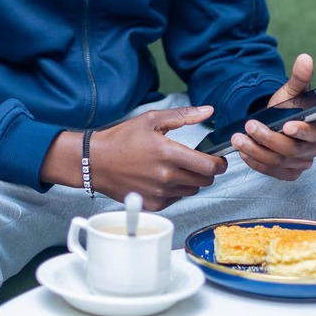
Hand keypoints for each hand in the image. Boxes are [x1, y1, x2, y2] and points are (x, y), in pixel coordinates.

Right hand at [41, 106, 226, 210]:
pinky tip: (164, 178)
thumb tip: (209, 111)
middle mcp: (167, 177)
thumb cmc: (122, 139)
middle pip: (205, 181)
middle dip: (206, 171)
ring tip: (177, 168)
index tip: (219, 159)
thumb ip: (183, 116)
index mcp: (169, 154)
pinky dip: (176, 190)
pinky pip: (176, 199)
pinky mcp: (153, 204)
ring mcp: (160, 193)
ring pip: (191, 190)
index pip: (209, 167)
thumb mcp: (151, 120)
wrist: (96, 162)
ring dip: (191, 180)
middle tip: (198, 161)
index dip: (220, 164)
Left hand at [229, 52, 315, 180]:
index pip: (312, 133)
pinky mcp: (288, 173)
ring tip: (238, 138)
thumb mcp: (291, 91)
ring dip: (256, 150)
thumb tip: (305, 58)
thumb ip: (299, 77)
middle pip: (291, 150)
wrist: (277, 122)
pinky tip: (243, 152)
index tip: (286, 125)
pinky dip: (256, 163)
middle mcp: (313, 148)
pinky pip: (271, 172)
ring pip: (278, 162)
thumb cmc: (288, 106)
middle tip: (249, 126)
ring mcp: (301, 163)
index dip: (301, 131)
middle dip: (267, 138)